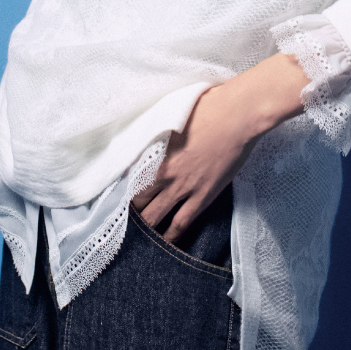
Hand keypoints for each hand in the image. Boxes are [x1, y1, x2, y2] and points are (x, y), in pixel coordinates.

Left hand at [133, 52, 307, 242]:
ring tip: (137, 241)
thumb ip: (158, 127)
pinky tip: (166, 243)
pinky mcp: (203, 196)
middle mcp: (163, 173)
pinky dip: (172, 234)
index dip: (120, 190)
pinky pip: (182, 222)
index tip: (114, 198)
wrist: (236, 115)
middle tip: (122, 224)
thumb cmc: (207, 107)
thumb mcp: (172, 114)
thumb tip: (150, 128)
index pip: (128, 178)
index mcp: (154, 152)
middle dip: (130, 213)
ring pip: (155, 215)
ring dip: (146, 228)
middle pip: (138, 201)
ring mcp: (183, 187)